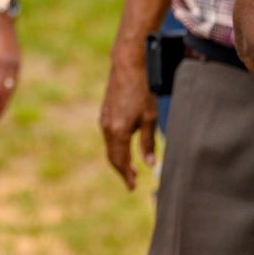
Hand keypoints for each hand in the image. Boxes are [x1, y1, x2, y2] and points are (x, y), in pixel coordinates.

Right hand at [99, 53, 158, 189]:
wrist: (126, 66)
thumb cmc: (141, 90)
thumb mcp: (150, 117)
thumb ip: (147, 142)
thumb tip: (149, 164)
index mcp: (118, 131)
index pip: (120, 161)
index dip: (127, 176)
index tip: (133, 187)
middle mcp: (107, 127)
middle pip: (112, 156)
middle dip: (122, 170)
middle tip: (133, 181)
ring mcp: (103, 119)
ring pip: (109, 146)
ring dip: (119, 159)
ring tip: (132, 167)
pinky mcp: (104, 113)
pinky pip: (108, 137)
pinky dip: (116, 147)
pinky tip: (125, 147)